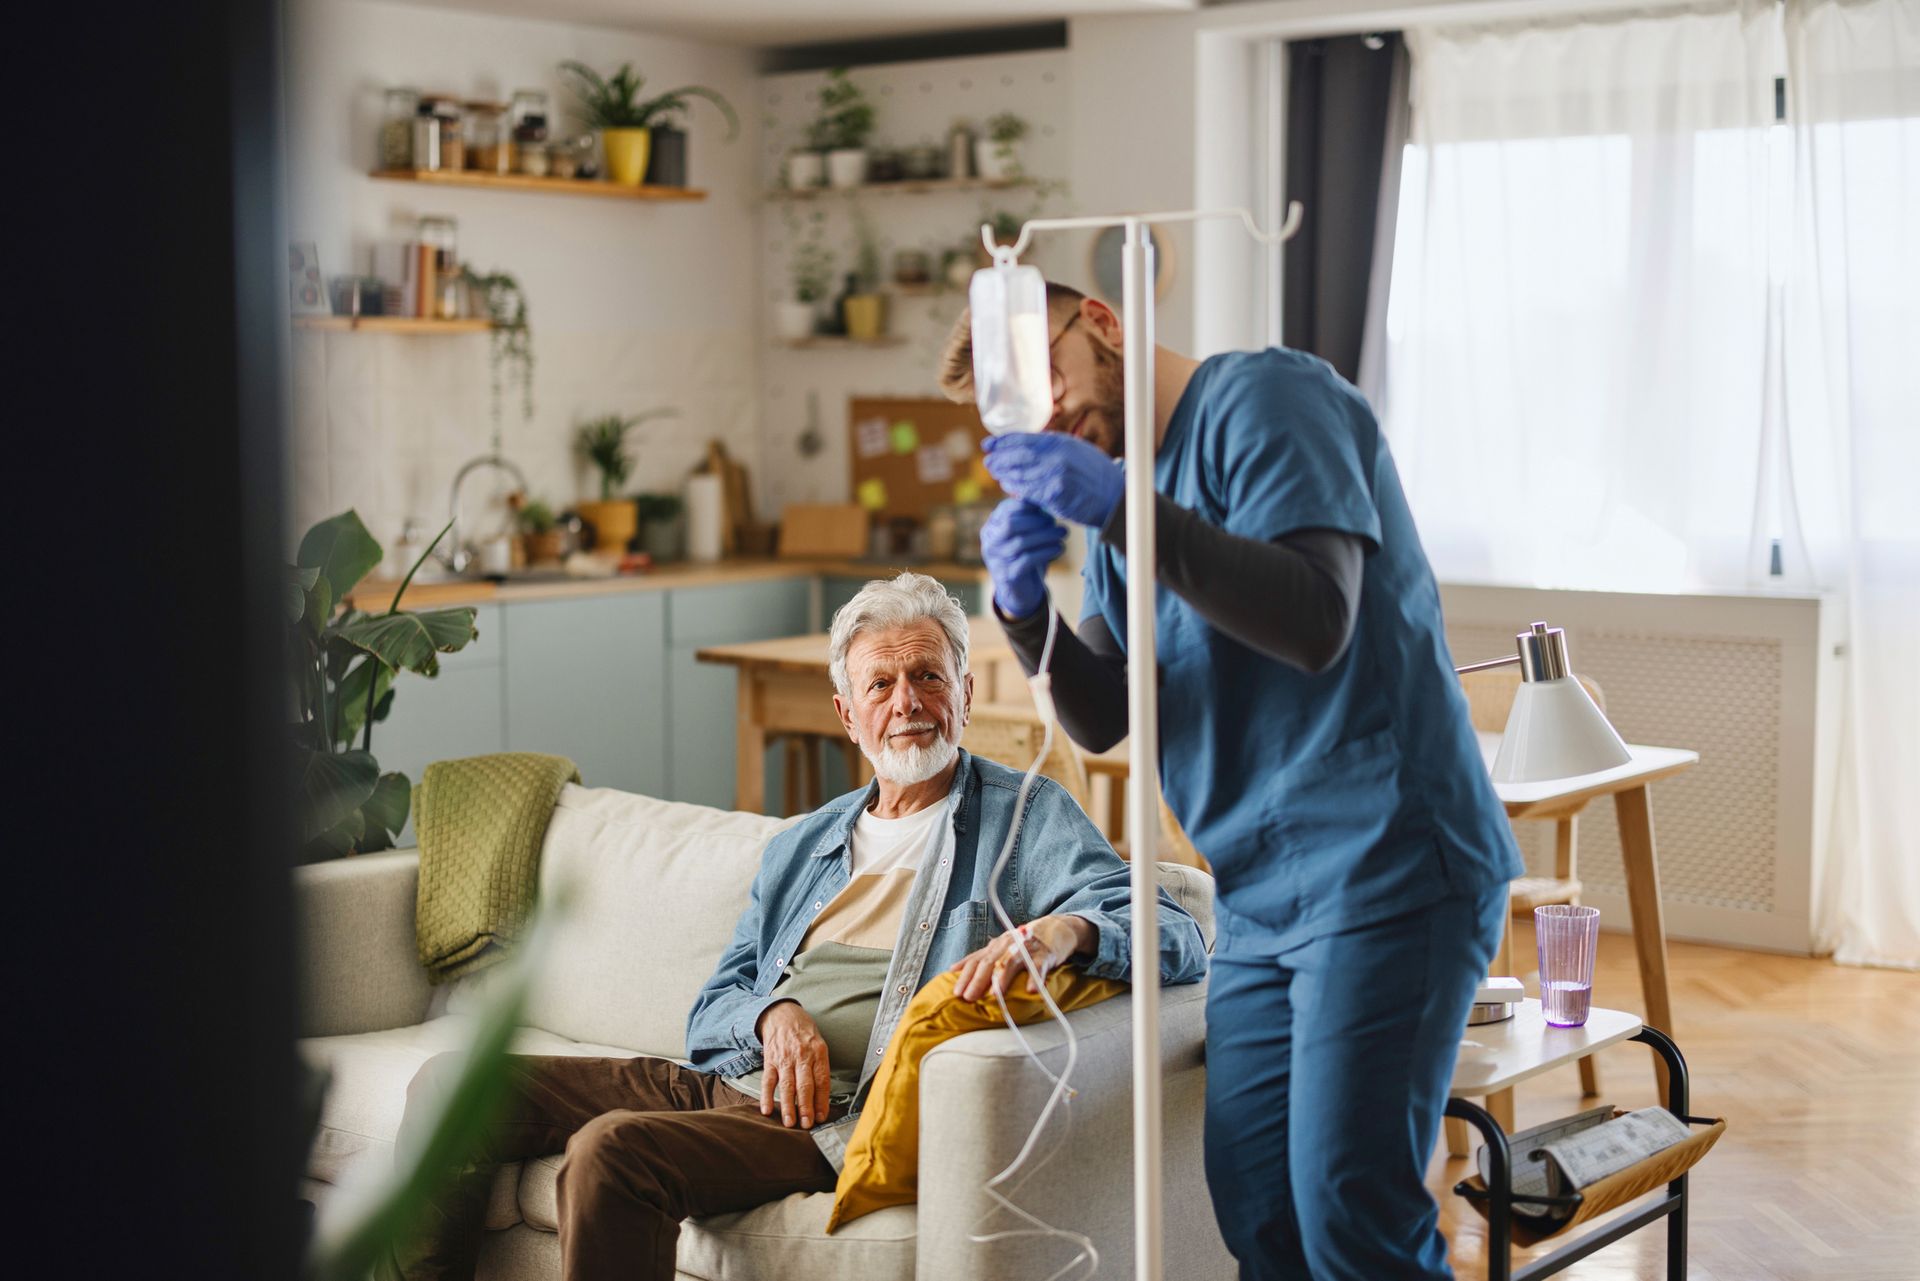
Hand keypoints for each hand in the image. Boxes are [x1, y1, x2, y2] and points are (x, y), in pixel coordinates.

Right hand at [755, 1001, 830, 1128]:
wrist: (782, 1014)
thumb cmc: (804, 1033)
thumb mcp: (819, 1045)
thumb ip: (820, 1068)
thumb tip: (822, 1098)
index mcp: (818, 1052)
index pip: (822, 1081)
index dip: (822, 1101)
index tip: (822, 1117)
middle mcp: (802, 1056)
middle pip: (805, 1085)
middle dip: (806, 1107)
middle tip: (807, 1125)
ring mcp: (784, 1058)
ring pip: (787, 1086)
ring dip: (788, 1106)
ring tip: (790, 1123)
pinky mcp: (770, 1060)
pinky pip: (768, 1081)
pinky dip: (766, 1096)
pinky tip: (767, 1109)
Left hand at [949, 914, 1096, 1002]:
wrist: (1056, 928)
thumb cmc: (1025, 944)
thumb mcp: (1001, 948)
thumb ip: (981, 958)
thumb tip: (955, 970)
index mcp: (996, 946)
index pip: (976, 960)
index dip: (965, 976)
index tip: (956, 992)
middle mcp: (1008, 945)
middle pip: (989, 962)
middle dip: (978, 980)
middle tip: (969, 997)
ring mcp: (1026, 949)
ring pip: (1011, 962)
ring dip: (1002, 978)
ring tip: (995, 994)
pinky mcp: (1045, 954)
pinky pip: (1039, 967)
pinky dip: (1035, 978)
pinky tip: (1031, 991)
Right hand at [981, 499, 1066, 619]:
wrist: (1019, 590)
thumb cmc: (1024, 555)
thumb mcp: (1024, 533)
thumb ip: (1029, 516)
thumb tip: (1043, 493)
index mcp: (992, 527)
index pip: (1006, 510)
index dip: (1027, 505)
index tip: (1047, 505)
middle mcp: (990, 543)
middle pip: (1011, 525)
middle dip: (1037, 521)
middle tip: (1056, 522)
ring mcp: (996, 560)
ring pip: (1021, 543)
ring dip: (1046, 536)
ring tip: (1062, 533)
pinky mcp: (1008, 576)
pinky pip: (1027, 561)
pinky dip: (1046, 552)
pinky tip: (1059, 548)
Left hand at [982, 432, 1124, 528]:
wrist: (1113, 497)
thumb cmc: (1094, 475)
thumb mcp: (1077, 451)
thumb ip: (1056, 445)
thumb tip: (1037, 438)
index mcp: (1061, 443)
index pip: (1026, 438)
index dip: (1004, 441)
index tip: (989, 444)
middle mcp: (1058, 456)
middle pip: (1019, 455)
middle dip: (1000, 457)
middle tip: (988, 461)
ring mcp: (1056, 475)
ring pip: (1021, 474)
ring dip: (1005, 474)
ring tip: (996, 473)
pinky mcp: (1055, 494)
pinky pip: (1029, 491)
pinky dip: (1017, 489)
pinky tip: (1010, 488)